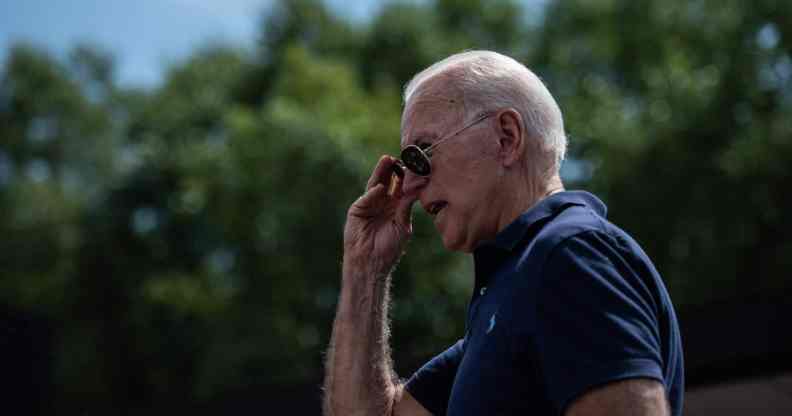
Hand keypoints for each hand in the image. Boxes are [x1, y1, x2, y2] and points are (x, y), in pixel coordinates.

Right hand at [343, 155, 416, 274]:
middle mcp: (383, 202)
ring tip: (387, 160)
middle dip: (393, 169)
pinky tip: (380, 187)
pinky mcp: (358, 209)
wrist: (371, 262)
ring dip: (381, 172)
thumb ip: (406, 207)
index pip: (402, 186)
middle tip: (400, 157)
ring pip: (376, 184)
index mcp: (396, 206)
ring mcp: (370, 203)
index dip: (407, 176)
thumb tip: (416, 189)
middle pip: (389, 181)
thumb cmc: (389, 248)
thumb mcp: (402, 225)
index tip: (415, 164)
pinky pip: (366, 197)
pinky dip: (374, 192)